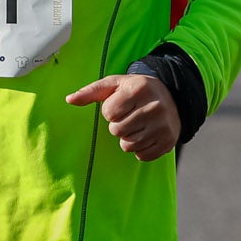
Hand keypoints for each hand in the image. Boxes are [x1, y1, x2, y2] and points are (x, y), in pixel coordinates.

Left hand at [66, 71, 180, 159]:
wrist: (171, 96)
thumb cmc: (135, 90)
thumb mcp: (114, 84)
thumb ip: (91, 92)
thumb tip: (69, 100)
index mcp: (138, 89)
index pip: (109, 113)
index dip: (110, 111)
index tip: (120, 106)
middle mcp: (154, 107)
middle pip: (117, 130)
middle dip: (118, 126)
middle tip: (129, 117)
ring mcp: (163, 125)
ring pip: (128, 145)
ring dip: (127, 138)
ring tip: (137, 126)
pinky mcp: (169, 141)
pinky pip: (142, 155)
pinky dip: (140, 149)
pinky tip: (146, 135)